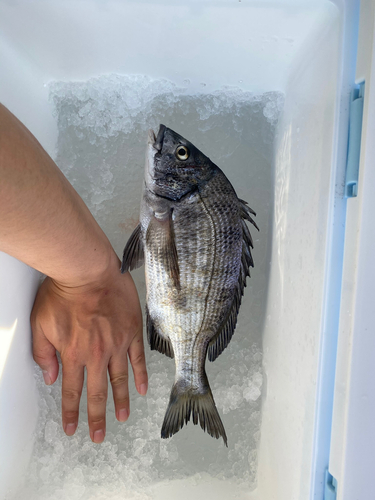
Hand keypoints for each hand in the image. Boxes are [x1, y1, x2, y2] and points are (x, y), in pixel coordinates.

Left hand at [30, 256, 146, 443]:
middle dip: (97, 417)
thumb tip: (51, 377)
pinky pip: (138, 359)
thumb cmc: (63, 293)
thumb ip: (44, 353)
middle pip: (97, 392)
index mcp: (73, 354)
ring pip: (119, 379)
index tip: (72, 428)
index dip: (71, 412)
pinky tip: (142, 389)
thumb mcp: (41, 323)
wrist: (88, 270)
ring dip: (120, 401)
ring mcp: (117, 344)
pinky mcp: (132, 332)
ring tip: (121, 418)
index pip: (72, 391)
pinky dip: (140, 375)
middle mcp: (97, 354)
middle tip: (98, 436)